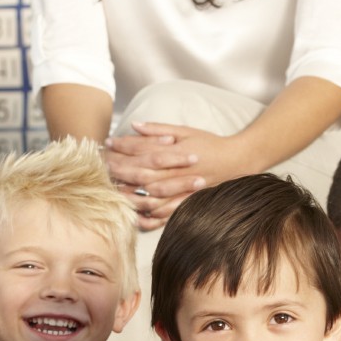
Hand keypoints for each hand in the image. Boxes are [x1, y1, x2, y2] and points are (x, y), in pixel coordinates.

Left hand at [103, 123, 243, 228]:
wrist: (237, 160)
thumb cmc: (209, 143)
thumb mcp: (185, 131)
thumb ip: (159, 129)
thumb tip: (134, 125)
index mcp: (176, 151)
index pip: (143, 149)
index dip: (123, 146)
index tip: (108, 143)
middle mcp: (178, 171)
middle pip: (142, 173)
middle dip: (120, 170)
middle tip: (103, 166)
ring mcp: (183, 189)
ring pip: (151, 195)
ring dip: (130, 194)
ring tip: (112, 190)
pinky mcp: (188, 201)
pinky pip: (166, 212)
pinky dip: (150, 216)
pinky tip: (135, 214)